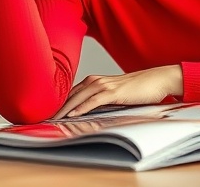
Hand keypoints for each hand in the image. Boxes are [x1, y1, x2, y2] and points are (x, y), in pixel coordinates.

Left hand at [52, 65, 183, 118]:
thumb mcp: (114, 95)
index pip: (70, 93)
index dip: (58, 103)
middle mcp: (96, 80)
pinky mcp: (113, 92)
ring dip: (64, 109)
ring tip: (52, 119)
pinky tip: (72, 115)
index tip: (47, 114)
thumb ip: (100, 100)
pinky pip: (93, 101)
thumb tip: (86, 111)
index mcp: (95, 81)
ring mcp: (104, 85)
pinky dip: (81, 108)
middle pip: (70, 95)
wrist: (157, 80)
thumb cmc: (138, 88)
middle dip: (56, 107)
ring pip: (78, 98)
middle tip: (43, 118)